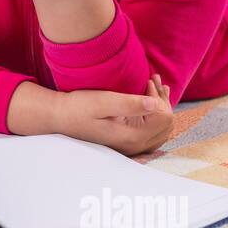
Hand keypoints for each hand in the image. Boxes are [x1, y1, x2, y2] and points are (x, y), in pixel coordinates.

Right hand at [51, 74, 173, 156]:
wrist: (60, 118)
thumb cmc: (79, 107)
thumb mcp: (103, 101)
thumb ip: (130, 103)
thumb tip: (155, 103)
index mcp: (132, 136)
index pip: (164, 117)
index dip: (159, 97)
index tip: (146, 81)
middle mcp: (135, 146)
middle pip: (167, 124)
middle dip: (163, 101)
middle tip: (152, 81)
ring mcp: (132, 147)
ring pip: (162, 129)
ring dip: (161, 107)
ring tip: (154, 86)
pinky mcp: (128, 143)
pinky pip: (153, 132)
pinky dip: (156, 116)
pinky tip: (150, 102)